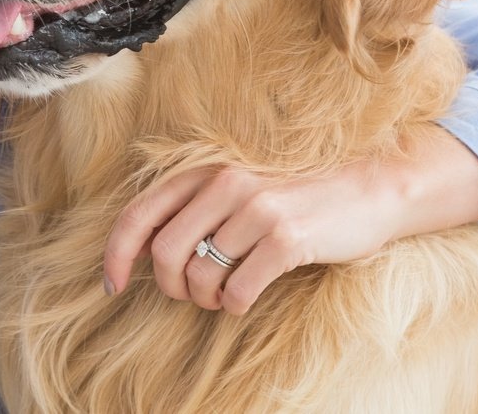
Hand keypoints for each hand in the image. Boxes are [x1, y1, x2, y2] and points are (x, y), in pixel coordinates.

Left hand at [99, 161, 402, 315]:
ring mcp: (257, 209)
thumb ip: (194, 209)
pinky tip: (244, 299)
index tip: (112, 286)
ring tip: (224, 295)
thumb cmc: (292, 199)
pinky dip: (234, 305)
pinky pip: (238, 290)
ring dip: (206, 299)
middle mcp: (225, 184)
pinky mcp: (286, 238)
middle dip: (170, 286)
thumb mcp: (236, 190)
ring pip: (200, 276)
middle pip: (164, 252)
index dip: (116, 255)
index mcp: (204, 172)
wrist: (365, 191)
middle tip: (190, 295)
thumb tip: (144, 252)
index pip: (139, 215)